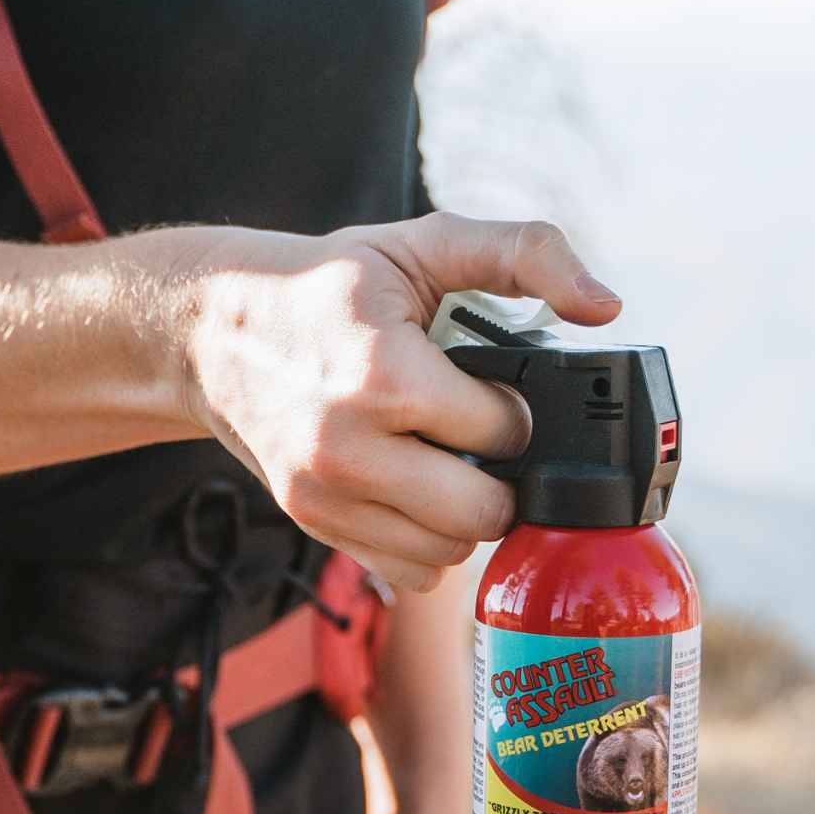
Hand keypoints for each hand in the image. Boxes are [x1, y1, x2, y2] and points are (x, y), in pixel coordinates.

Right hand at [173, 212, 620, 591]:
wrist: (209, 329)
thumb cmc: (327, 286)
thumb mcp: (426, 242)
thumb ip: (526, 254)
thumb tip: (605, 306)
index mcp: (384, 373)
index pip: (506, 431)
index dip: (516, 412)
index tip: (493, 391)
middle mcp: (348, 444)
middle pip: (484, 509)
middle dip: (503, 476)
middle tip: (484, 438)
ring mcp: (325, 493)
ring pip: (450, 550)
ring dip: (467, 514)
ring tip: (450, 461)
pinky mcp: (313, 523)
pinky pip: (409, 571)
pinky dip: (428, 542)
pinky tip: (419, 491)